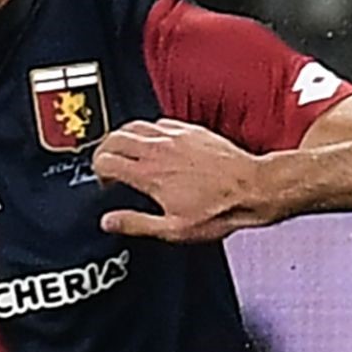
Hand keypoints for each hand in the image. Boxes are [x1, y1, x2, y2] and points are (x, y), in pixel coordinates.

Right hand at [94, 119, 273, 241]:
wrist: (253, 189)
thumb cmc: (219, 210)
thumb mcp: (173, 229)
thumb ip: (136, 223)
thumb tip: (109, 222)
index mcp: (149, 173)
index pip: (105, 160)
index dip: (98, 171)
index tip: (106, 183)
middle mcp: (159, 149)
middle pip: (114, 137)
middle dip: (104, 151)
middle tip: (109, 166)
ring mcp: (175, 136)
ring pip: (135, 125)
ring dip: (123, 137)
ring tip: (126, 153)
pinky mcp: (191, 129)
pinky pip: (159, 122)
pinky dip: (149, 131)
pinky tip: (156, 144)